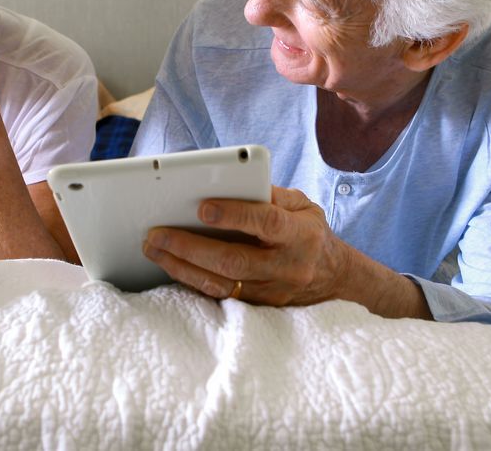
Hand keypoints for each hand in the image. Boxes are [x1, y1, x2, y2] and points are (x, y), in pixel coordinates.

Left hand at [142, 186, 348, 305]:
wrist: (336, 280)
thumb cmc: (311, 235)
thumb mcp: (304, 207)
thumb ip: (273, 195)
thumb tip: (232, 183)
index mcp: (300, 235)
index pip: (265, 223)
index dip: (234, 215)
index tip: (202, 207)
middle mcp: (286, 267)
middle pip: (233, 260)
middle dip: (190, 247)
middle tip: (157, 234)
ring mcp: (270, 291)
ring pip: (220, 283)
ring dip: (181, 267)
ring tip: (154, 249)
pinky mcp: (256, 306)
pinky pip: (219, 296)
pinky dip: (191, 280)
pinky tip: (170, 265)